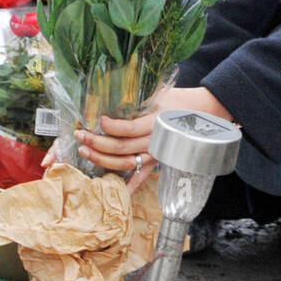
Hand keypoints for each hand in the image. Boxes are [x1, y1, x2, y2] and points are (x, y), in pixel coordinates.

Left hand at [42, 86, 235, 194]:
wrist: (200, 113)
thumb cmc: (175, 100)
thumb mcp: (158, 92)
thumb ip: (137, 96)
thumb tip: (107, 91)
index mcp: (157, 122)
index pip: (130, 129)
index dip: (112, 127)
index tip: (99, 120)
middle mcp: (156, 142)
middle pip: (122, 148)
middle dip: (97, 143)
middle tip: (80, 136)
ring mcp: (156, 155)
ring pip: (125, 164)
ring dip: (102, 160)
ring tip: (85, 151)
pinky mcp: (155, 163)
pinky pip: (139, 178)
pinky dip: (127, 187)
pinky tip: (110, 189)